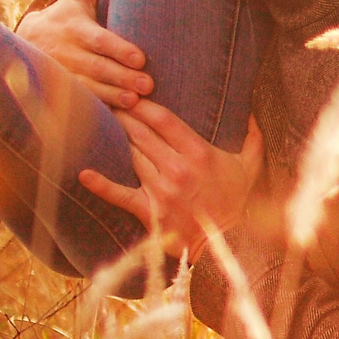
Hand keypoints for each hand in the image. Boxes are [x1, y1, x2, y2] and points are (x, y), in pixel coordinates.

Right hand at [18, 0, 150, 108]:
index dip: (119, 50)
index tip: (140, 58)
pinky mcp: (63, 90)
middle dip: (122, 76)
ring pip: (90, 88)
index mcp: (75, 29)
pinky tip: (118, 115)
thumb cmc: (64, 18)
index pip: (100, 40)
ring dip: (113, 95)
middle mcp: (68, 53)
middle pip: (98, 67)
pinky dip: (99, 109)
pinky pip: (81, 101)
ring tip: (136, 101)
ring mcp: (64, 74)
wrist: (26, 41)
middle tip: (148, 85)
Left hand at [81, 107, 262, 259]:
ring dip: (117, 139)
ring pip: (131, 155)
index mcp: (200, 154)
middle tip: (112, 103)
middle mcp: (178, 169)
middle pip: (142, 133)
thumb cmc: (237, 201)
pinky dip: (100, 184)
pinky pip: (120, 194)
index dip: (144, 105)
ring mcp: (161, 190)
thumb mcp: (252, 167)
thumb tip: (254, 113)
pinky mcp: (149, 210)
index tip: (132, 95)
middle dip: (124, 116)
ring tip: (105, 124)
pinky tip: (84, 173)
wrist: (227, 243)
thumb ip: (253, 137)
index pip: (163, 120)